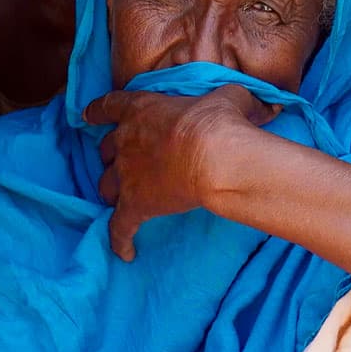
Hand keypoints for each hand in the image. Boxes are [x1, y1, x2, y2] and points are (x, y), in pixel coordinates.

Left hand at [84, 85, 274, 259]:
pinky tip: (125, 253)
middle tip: (126, 161)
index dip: (96, 111)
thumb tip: (263, 106)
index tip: (87, 115)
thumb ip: (235, 100)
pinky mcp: (135, 205)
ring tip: (121, 198)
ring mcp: (127, 175)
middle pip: (106, 150)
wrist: (215, 157)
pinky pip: (120, 228)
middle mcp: (126, 141)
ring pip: (106, 185)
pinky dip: (120, 240)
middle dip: (112, 155)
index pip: (109, 106)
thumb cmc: (220, 122)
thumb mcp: (230, 98)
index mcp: (141, 109)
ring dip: (112, 190)